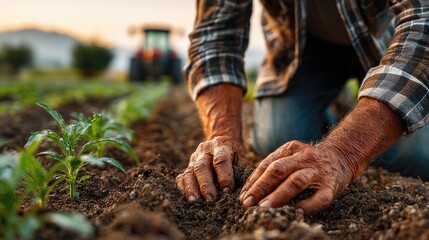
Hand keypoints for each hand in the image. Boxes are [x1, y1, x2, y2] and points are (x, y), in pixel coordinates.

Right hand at [176, 136, 245, 201]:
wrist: (222, 141)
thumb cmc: (234, 154)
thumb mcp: (241, 157)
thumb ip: (241, 171)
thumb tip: (242, 191)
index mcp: (221, 145)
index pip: (221, 160)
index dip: (224, 176)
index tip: (228, 191)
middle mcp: (205, 150)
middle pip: (202, 167)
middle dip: (206, 185)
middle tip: (211, 199)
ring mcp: (195, 157)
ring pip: (190, 172)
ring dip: (191, 187)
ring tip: (195, 201)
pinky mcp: (188, 165)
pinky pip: (182, 175)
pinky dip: (182, 187)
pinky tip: (186, 197)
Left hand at [239, 140, 354, 214]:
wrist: (340, 156)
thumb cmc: (307, 162)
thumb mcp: (290, 156)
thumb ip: (273, 168)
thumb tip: (249, 191)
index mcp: (290, 149)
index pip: (267, 164)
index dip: (253, 181)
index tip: (243, 196)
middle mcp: (304, 158)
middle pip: (278, 170)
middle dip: (260, 187)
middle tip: (248, 203)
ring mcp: (318, 172)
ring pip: (296, 181)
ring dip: (278, 195)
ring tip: (264, 208)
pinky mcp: (332, 186)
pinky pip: (319, 198)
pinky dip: (306, 206)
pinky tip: (294, 212)